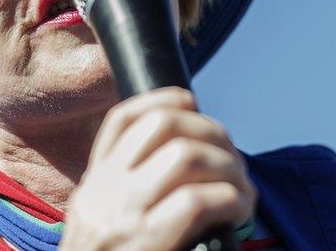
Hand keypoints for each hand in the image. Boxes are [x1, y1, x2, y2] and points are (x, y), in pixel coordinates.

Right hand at [58, 87, 256, 250]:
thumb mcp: (102, 230)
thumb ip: (130, 198)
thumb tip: (190, 164)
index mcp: (92, 188)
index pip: (123, 120)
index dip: (165, 99)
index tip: (193, 103)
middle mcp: (101, 194)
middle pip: (162, 126)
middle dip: (211, 131)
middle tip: (235, 160)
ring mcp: (121, 217)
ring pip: (185, 155)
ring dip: (228, 165)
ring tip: (243, 190)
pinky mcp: (147, 243)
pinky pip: (199, 199)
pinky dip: (231, 198)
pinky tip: (238, 212)